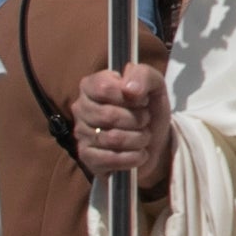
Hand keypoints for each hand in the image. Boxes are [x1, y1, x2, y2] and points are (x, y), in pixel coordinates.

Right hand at [71, 65, 171, 193]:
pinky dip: (133, 158)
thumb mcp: (154, 84)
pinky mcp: (86, 157)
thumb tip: (129, 89)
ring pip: (112, 139)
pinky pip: (109, 159)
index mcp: (92, 85)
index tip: (143, 100)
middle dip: (137, 120)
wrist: (154, 140)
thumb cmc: (148, 108)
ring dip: (139, 139)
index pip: (104, 88)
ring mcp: (81, 133)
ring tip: (144, 136)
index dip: (130, 97)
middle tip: (145, 120)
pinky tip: (139, 153)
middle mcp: (81, 108)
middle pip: (109, 115)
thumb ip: (143, 76)